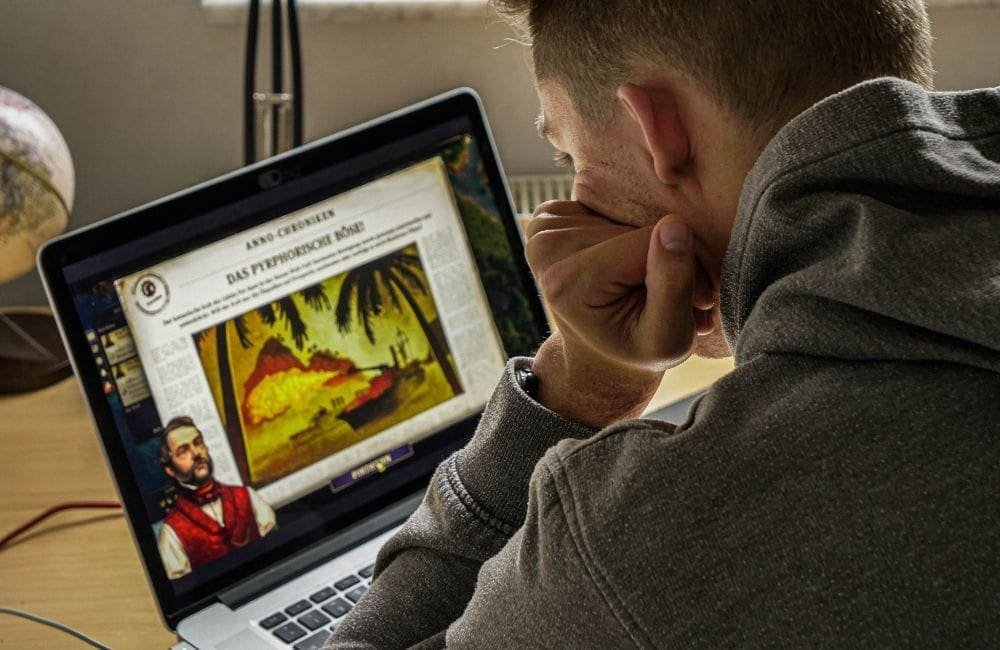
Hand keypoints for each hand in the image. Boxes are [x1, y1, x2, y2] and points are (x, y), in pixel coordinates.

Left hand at [523, 201, 708, 426]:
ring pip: (623, 214)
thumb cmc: (641, 350)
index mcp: (566, 282)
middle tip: (669, 294)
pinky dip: (623, 228)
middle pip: (632, 225)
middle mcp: (545, 248)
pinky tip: (624, 261)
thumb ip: (673, 284)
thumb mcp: (669, 337)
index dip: (681, 267)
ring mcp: (542, 230)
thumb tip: (674, 224)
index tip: (696, 300)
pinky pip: (607, 205)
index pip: (645, 242)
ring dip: (645, 243)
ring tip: (646, 283)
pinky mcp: (549, 217)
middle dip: (662, 254)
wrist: (603, 355)